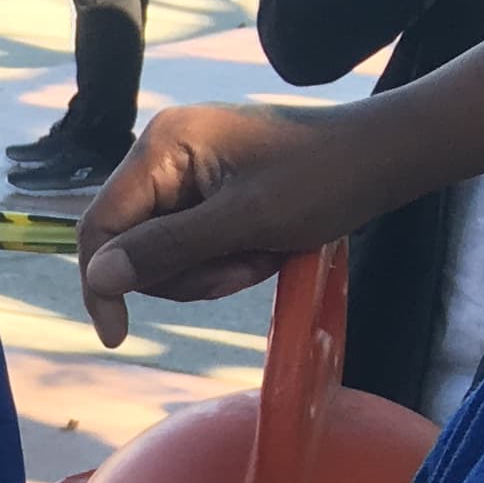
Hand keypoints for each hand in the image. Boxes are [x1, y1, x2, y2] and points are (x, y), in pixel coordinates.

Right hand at [74, 0, 483, 348]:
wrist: (386, 157)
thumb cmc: (324, 180)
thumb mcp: (244, 222)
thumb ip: (167, 249)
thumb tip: (97, 280)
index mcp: (162, 145)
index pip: (101, 226)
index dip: (103, 284)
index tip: (119, 337)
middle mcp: (163, 151)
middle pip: (129, 245)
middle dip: (183, 272)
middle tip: (243, 268)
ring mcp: (185, 169)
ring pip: (160, 253)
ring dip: (208, 271)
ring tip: (260, 255)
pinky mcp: (207, 186)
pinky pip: (188, 243)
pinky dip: (221, 259)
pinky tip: (261, 249)